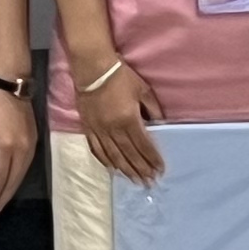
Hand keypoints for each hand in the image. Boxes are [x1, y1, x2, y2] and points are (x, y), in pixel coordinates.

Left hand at [0, 79, 35, 220]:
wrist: (11, 83)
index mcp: (6, 147)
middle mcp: (22, 150)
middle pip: (13, 182)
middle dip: (2, 199)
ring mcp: (31, 146)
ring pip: (21, 175)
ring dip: (10, 190)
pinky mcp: (34, 140)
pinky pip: (25, 165)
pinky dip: (16, 177)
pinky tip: (9, 183)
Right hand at [73, 48, 160, 183]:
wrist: (92, 68)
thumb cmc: (121, 76)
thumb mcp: (143, 90)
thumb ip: (152, 110)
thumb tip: (159, 126)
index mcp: (128, 119)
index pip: (143, 145)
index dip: (152, 159)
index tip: (160, 170)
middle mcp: (114, 129)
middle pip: (129, 154)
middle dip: (141, 169)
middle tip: (150, 182)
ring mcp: (99, 130)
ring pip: (114, 156)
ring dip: (126, 170)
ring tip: (135, 181)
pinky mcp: (88, 128)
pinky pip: (97, 150)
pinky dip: (106, 162)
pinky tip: (113, 170)